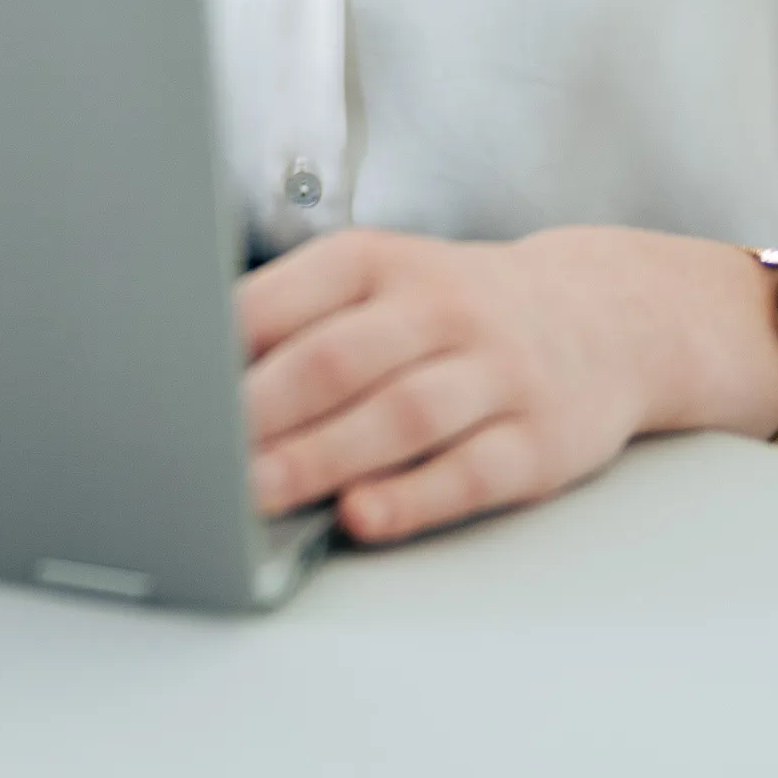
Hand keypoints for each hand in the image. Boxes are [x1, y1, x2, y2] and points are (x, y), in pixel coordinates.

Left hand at [236, 224, 749, 543]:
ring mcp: (495, 374)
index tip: (170, 387)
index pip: (290, 296)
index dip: (224, 345)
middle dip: (264, 412)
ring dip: (325, 456)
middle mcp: (439, 309)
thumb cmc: (459, 308)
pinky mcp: (538, 441)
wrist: (606, 316)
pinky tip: (363, 515)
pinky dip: (414, 497)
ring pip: (401, 415)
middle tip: (202, 456)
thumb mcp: (383, 280)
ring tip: (261, 493)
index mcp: (381, 263)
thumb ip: (300, 318)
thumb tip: (196, 374)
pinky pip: (470, 472)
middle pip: (339, 359)